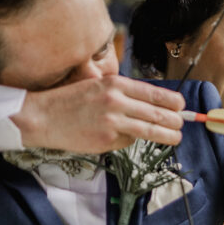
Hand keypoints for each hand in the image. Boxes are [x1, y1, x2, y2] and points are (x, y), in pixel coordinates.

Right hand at [13, 75, 184, 152]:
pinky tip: (124, 137)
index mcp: (116, 83)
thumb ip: (123, 93)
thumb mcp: (98, 86)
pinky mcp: (106, 140)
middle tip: (181, 125)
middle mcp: (117, 101)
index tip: (181, 107)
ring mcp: (113, 122)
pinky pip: (128, 141)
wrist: (42, 116)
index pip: (156, 93)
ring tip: (176, 138)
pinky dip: (131, 140)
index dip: (173, 102)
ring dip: (167, 136)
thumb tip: (151, 103)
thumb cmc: (70, 100)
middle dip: (175, 121)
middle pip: (158, 113)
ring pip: (150, 131)